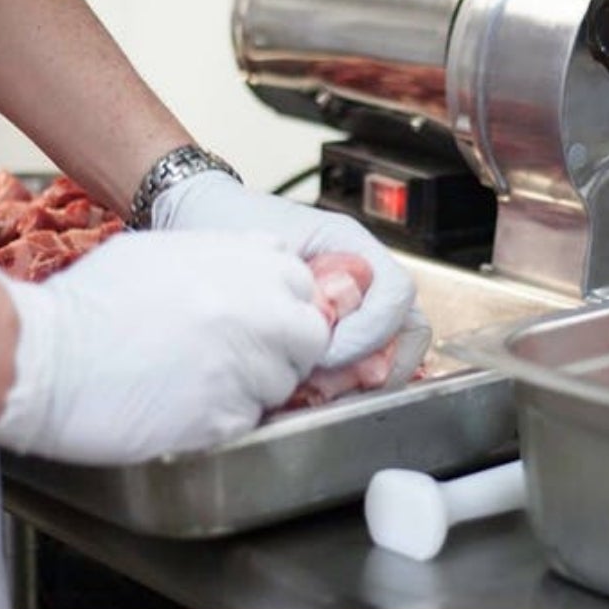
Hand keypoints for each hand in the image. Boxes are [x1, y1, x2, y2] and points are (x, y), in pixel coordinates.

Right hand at [0, 230, 328, 463]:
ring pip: (280, 385)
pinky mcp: (225, 417)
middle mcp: (255, 310)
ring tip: (195, 380)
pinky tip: (181, 403)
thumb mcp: (163, 252)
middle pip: (308, 337)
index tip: (263, 318)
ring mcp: (244, 366)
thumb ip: (225, 258)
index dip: (282, 305)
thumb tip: (261, 265)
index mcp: (242, 263)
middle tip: (237, 357)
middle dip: (282, 349)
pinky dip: (223, 417)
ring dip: (252, 386)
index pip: (304, 284)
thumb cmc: (89, 304)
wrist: (43, 357)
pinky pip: (247, 420)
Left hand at [152, 172, 427, 375]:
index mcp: (353, 246)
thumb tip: (328, 337)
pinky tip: (306, 391)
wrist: (200, 217)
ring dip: (360, 380)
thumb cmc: (229, 226)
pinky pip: (364, 363)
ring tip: (314, 391)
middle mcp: (365, 275)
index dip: (370, 333)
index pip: (396, 295)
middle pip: (408, 331)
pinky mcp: (339, 330)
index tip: (326, 353)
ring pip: (391, 352)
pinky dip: (344, 384)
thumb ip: (302, 292)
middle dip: (373, 366)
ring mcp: (357, 304)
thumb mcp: (263, 254)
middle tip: (326, 385)